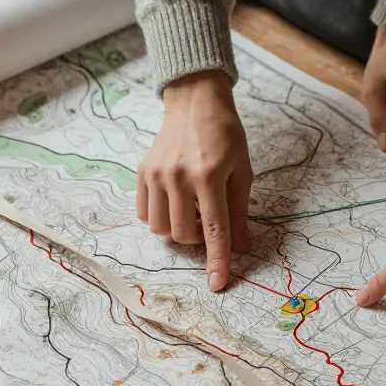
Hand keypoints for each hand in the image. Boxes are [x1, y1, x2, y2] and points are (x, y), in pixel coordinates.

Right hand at [137, 70, 251, 291]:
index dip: (217, 260)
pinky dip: (159, 216)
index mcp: (209, 175)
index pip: (214, 229)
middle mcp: (179, 176)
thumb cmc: (226, 135)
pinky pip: (143, 213)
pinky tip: (174, 201)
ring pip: (160, 228)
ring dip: (177, 228)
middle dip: (197, 237)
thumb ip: (239, 212)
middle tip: (208, 216)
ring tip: (191, 208)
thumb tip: (239, 248)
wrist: (195, 101)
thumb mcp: (243, 170)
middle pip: (183, 233)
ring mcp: (156, 174)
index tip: (217, 284)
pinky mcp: (142, 171)